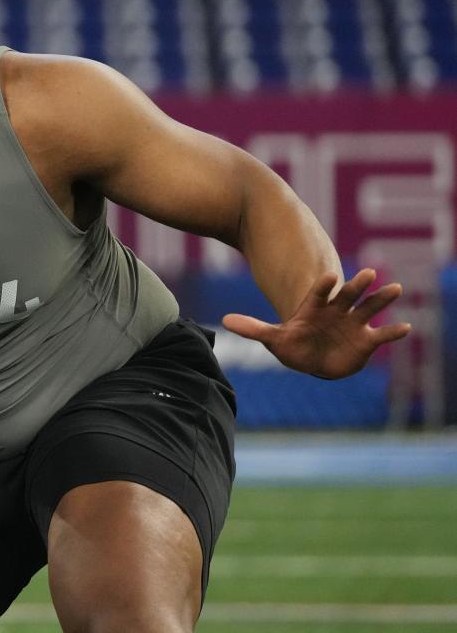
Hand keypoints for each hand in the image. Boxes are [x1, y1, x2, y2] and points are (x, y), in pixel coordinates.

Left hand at [222, 269, 411, 379]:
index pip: (319, 294)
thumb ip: (253, 329)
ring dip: (381, 299)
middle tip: (369, 271)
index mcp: (315, 308)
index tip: (329, 275)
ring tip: (396, 288)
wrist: (314, 361)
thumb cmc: (294, 346)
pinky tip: (406, 327)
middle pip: (348, 295)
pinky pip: (382, 335)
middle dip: (357, 285)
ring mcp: (353, 324)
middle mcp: (337, 311)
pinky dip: (393, 332)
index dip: (324, 285)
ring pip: (369, 309)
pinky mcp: (366, 340)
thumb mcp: (273, 339)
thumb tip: (225, 320)